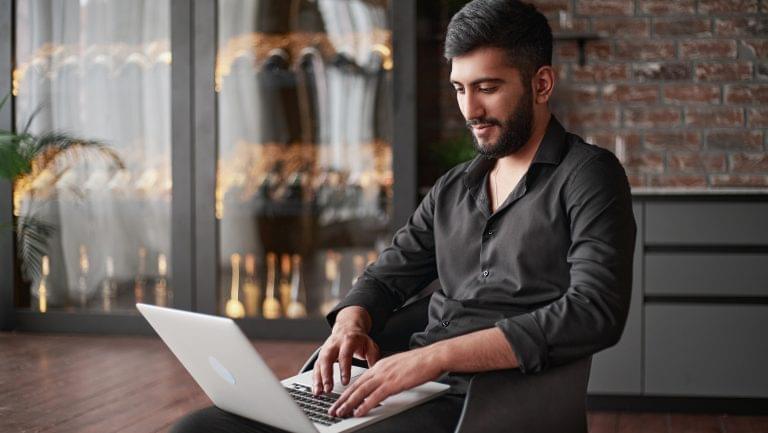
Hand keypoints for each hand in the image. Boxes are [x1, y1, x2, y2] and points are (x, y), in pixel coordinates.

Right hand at [313, 306, 379, 394]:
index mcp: (348, 340)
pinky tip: (316, 390)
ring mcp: (326, 349)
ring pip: (319, 363)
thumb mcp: (370, 345)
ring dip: (318, 379)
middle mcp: (334, 344)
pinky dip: (315, 379)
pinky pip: (316, 367)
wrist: (347, 327)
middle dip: (326, 375)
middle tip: (328, 389)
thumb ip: (373, 358)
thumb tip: (376, 374)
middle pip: (327, 358)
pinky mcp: (321, 355)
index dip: (344, 369)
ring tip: (319, 392)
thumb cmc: (359, 339)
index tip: (345, 382)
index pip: (345, 355)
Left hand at [328, 346, 444, 417]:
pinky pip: (375, 397)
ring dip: (348, 404)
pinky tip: (358, 412)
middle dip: (342, 399)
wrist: (433, 357)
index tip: (339, 400)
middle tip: (333, 410)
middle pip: (356, 386)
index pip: (359, 380)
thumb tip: (383, 386)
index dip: (347, 392)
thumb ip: (388, 375)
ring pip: (361, 392)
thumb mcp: (399, 367)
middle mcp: (379, 369)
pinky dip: (364, 405)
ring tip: (340, 413)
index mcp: (380, 365)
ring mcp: (385, 376)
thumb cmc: (421, 362)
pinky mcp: (393, 384)